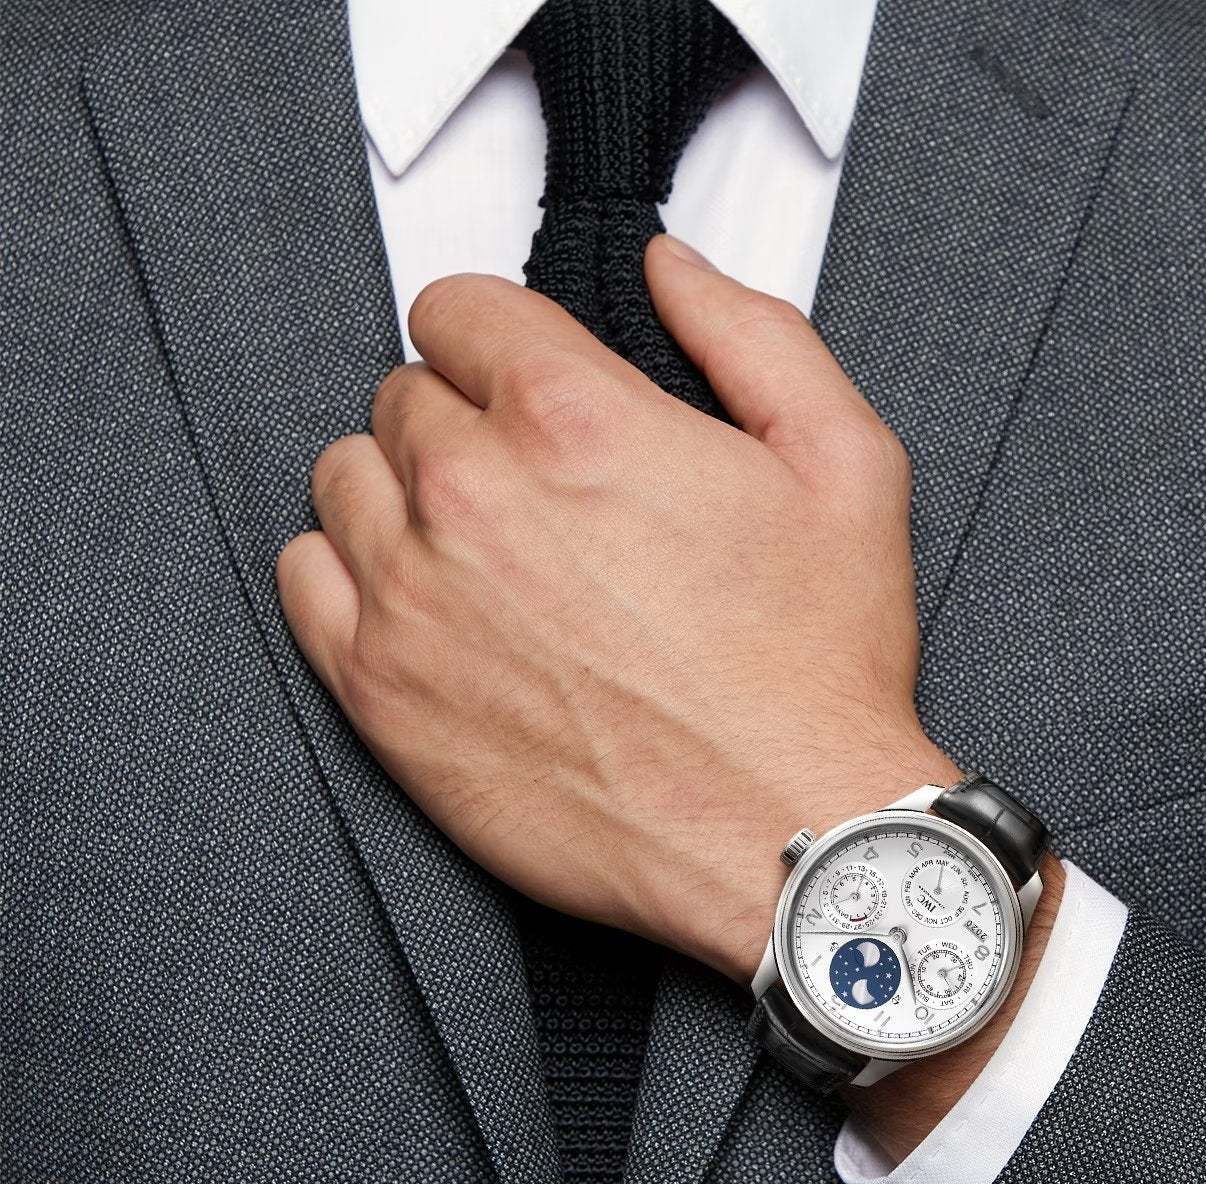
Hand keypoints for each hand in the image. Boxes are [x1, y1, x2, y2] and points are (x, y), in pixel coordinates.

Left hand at [276, 236, 950, 986]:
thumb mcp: (844, 464)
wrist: (785, 833)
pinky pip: (303, 579)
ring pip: (346, 478)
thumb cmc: (814, 668)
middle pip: (403, 395)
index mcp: (574, 419)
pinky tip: (419, 598)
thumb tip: (673, 269)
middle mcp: (472, 495)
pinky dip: (347, 572)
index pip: (457, 308)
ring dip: (400, 491)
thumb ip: (750, 334)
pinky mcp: (382, 692)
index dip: (498, 338)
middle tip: (530, 484)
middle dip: (462, 420)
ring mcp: (412, 596)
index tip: (521, 379)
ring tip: (477, 543)